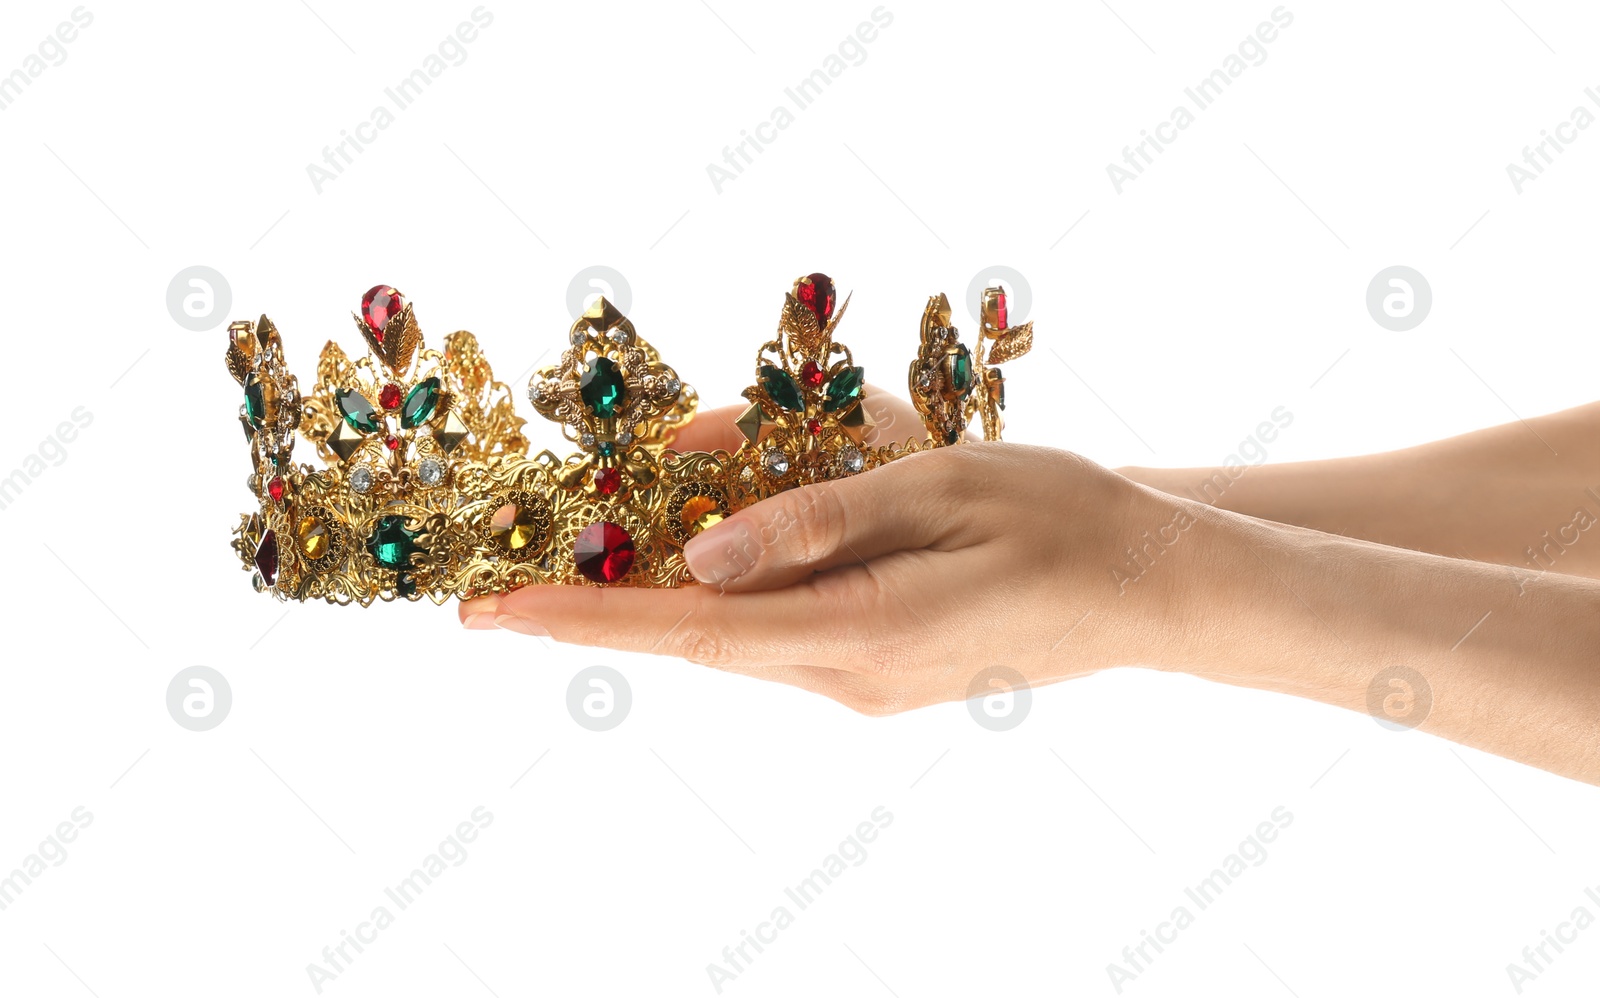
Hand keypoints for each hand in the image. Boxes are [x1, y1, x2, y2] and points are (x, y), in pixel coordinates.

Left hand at [459, 420, 1199, 714]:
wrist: (1150, 586)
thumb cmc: (1060, 517)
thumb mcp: (940, 489)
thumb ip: (813, 525)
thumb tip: (697, 559)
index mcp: (861, 630)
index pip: (691, 631)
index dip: (584, 618)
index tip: (492, 612)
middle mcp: (849, 675)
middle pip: (695, 642)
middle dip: (596, 608)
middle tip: (505, 579)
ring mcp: (865, 685)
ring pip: (733, 638)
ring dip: (658, 602)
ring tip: (588, 556)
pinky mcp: (879, 673)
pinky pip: (777, 635)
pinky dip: (725, 600)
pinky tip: (703, 559)